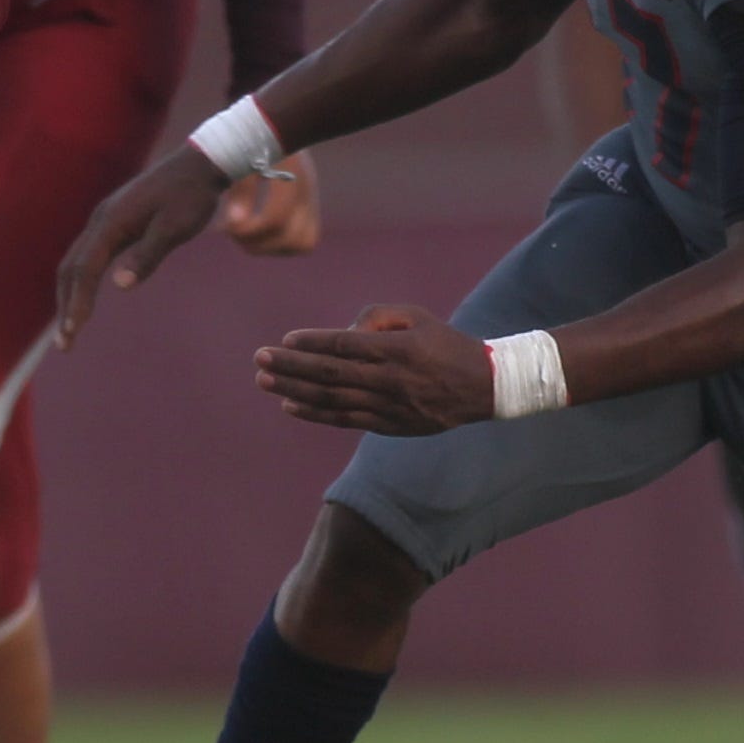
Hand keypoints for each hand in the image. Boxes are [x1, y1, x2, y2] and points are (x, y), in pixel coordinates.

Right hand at [55, 146, 232, 348]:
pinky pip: (88, 255)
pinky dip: (81, 280)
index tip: (73, 331)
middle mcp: (101, 220)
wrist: (199, 163)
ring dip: (70, 295)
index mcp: (112, 222)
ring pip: (76, 262)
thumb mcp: (176, 228)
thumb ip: (148, 255)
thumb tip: (121, 285)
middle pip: (70, 268)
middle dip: (65, 306)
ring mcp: (105, 220)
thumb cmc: (191, 196)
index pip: (85, 269)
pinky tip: (86, 297)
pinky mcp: (114, 222)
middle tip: (65, 344)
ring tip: (71, 328)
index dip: (77, 301)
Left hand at [218, 148, 321, 256]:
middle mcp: (306, 189)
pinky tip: (258, 232)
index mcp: (289, 173)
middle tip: (233, 230)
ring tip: (244, 233)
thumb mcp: (238, 159)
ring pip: (302, 244)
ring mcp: (311, 200)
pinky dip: (281, 245)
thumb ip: (239, 193)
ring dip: (271, 247)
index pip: (275, 220)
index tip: (226, 225)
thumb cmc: (247, 139)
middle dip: (257, 243)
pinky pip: (304, 241)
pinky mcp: (310, 209)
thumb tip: (233, 225)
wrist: (271, 121)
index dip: (247, 231)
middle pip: (292, 239)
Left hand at [254, 304, 496, 435]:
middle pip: (330, 374)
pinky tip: (290, 404)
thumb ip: (377, 317)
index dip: (312, 342)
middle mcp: (390, 379)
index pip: (345, 345)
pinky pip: (345, 420)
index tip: (285, 339)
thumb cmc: (445, 344)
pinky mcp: (389, 425)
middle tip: (260, 359)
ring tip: (265, 381)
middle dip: (291, 366)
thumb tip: (341, 331)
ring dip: (294, 390)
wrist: (484, 388)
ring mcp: (389, 406)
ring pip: (332, 399)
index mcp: (398, 349)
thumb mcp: (417, 317)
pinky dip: (315, 413)